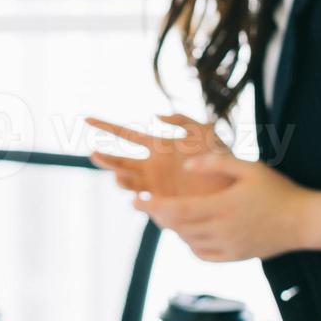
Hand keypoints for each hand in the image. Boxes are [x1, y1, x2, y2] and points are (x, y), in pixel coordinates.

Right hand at [87, 113, 231, 197]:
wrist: (235, 191)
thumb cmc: (222, 160)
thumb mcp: (205, 133)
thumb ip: (183, 120)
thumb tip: (156, 116)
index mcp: (157, 147)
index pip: (126, 135)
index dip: (106, 126)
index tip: (86, 119)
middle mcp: (151, 167)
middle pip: (120, 161)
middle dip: (106, 158)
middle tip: (93, 154)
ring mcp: (155, 186)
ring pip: (128, 181)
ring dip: (121, 178)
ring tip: (119, 177)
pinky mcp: (163, 204)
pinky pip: (144, 201)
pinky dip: (138, 198)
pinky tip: (138, 196)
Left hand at [131, 149, 320, 260]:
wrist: (305, 221)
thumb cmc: (278, 189)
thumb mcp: (248, 167)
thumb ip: (215, 163)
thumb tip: (185, 164)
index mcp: (222, 207)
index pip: (176, 210)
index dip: (152, 207)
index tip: (134, 200)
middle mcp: (222, 230)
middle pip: (177, 227)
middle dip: (158, 216)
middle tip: (146, 204)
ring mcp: (229, 247)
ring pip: (188, 242)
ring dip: (173, 230)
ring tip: (165, 215)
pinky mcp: (236, 257)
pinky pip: (203, 255)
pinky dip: (190, 244)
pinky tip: (188, 233)